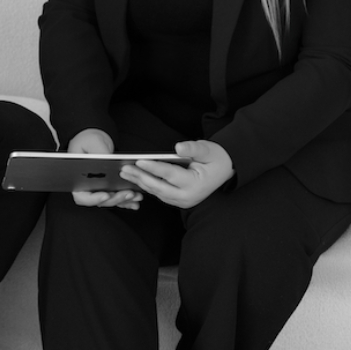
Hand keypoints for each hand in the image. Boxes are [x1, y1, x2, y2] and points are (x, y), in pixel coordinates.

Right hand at [67, 128, 141, 209]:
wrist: (95, 140)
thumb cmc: (88, 140)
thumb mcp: (93, 143)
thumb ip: (99, 152)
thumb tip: (108, 160)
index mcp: (77, 178)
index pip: (82, 196)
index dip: (93, 199)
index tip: (106, 195)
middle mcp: (87, 187)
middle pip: (99, 201)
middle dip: (115, 199)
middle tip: (128, 193)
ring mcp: (99, 188)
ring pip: (111, 200)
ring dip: (124, 200)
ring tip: (136, 195)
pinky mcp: (109, 187)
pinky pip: (117, 197)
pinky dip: (127, 200)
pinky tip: (136, 198)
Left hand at [119, 139, 233, 209]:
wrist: (225, 170)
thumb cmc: (215, 158)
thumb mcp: (207, 149)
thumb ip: (193, 148)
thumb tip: (178, 147)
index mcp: (195, 184)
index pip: (170, 175)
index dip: (153, 168)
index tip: (138, 161)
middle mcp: (188, 196)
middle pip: (159, 187)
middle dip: (141, 177)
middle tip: (125, 168)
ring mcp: (183, 201)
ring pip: (158, 193)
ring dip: (141, 182)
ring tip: (126, 173)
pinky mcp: (179, 201)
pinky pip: (160, 195)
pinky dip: (148, 186)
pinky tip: (136, 178)